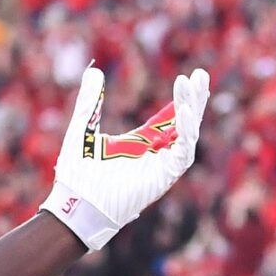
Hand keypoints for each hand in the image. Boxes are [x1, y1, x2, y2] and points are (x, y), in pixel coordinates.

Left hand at [41, 66, 209, 249]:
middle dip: (193, 98)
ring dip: (192, 109)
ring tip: (194, 84)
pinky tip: (185, 110)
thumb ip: (90, 101)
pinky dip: (187, 131)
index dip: (179, 99)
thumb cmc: (77, 173)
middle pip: (182, 122)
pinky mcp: (164, 177)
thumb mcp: (83, 128)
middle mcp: (154, 153)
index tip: (186, 78)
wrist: (74, 205)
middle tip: (201, 74)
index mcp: (138, 143)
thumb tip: (94, 70)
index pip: (166, 118)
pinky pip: (183, 151)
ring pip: (187, 133)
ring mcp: (160, 165)